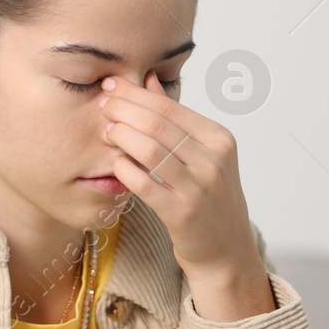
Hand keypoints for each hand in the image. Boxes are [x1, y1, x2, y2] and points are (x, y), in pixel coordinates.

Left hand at [98, 72, 263, 286]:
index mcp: (218, 138)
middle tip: (102, 106)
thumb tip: (148, 80)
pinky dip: (125, 169)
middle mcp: (213, 160)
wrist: (226, 249)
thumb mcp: (202, 154)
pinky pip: (144, 184)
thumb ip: (175, 117)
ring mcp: (199, 187)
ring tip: (106, 132)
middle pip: (157, 124)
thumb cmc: (209, 198)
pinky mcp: (182, 214)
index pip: (169, 106)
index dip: (134, 93)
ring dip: (121, 136)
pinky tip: (115, 164)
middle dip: (123, 110)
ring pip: (150, 150)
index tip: (111, 86)